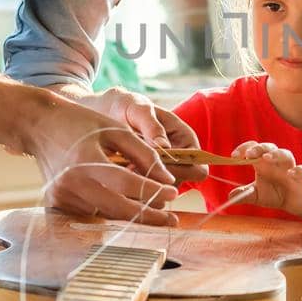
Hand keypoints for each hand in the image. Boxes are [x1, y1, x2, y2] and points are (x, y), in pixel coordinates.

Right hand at [24, 95, 180, 224]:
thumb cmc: (82, 123)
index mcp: (86, 160)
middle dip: (148, 216)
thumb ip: (144, 153)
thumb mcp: (116, 130)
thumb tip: (168, 180)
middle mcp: (71, 183)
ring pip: (106, 216)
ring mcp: (61, 196)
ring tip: (155, 213)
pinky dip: (111, 214)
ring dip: (132, 217)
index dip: (154, 191)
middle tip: (171, 218)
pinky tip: (129, 211)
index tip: (175, 192)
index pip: (127, 183)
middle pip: (117, 209)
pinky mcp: (56, 204)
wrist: (40, 126)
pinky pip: (91, 215)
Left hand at [83, 89, 208, 184]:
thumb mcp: (138, 108)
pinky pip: (142, 194)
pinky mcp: (142, 180)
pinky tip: (115, 176)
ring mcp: (160, 172)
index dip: (181, 171)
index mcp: (185, 140)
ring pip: (159, 194)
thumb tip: (165, 147)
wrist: (104, 111)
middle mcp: (177, 160)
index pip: (198, 168)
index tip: (156, 163)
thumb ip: (151, 126)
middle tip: (131, 169)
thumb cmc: (126, 105)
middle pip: (178, 185)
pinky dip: (130, 189)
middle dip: (156, 181)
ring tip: (121, 170)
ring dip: (141, 187)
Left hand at [230, 141, 301, 216]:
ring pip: (285, 154)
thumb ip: (244, 194)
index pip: (253, 148)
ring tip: (266, 158)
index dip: (244, 148)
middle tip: (249, 154)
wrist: (292, 203)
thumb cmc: (273, 194)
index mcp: (263, 163)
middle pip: (269, 147)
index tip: (233, 156)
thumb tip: (229, 196)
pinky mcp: (301, 178)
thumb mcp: (256, 195)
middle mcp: (276, 162)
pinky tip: (290, 174)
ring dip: (276, 154)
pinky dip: (297, 170)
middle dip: (259, 148)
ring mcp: (289, 168)